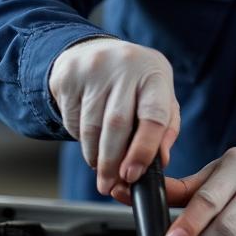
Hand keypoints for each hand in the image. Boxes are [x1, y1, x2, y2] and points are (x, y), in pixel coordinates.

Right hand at [49, 37, 179, 195]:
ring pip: (91, 127)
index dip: (143, 150)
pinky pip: (73, 121)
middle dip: (112, 163)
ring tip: (101, 170)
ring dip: (95, 157)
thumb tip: (161, 160)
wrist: (95, 50)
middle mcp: (126, 67)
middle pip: (116, 125)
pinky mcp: (68, 77)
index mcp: (155, 74)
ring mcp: (95, 69)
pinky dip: (81, 141)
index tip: (133, 175)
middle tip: (110, 185)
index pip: (153, 116)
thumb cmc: (136, 80)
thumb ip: (166, 128)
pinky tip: (90, 142)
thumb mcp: (160, 95)